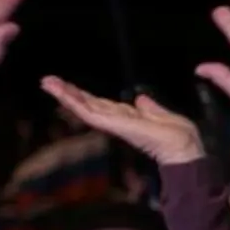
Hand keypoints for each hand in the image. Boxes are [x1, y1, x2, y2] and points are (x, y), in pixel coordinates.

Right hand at [40, 78, 204, 165]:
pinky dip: (75, 102)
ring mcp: (114, 124)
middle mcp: (118, 121)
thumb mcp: (163, 115)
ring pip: (84, 107)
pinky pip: (90, 112)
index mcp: (129, 117)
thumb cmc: (179, 135)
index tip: (69, 86)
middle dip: (68, 93)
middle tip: (47, 81)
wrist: (183, 147)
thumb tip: (140, 98)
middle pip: (89, 104)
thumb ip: (151, 108)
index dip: (86, 95)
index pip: (102, 104)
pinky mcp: (113, 125)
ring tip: (46, 83)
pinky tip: (61, 93)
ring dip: (65, 94)